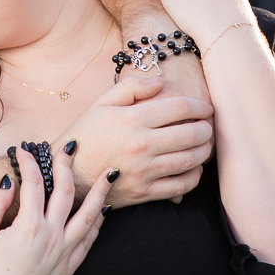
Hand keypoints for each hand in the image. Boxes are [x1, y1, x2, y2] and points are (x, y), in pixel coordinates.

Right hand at [0, 145, 109, 274]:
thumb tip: (9, 182)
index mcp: (28, 226)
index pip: (34, 183)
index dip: (29, 162)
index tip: (25, 150)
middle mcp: (52, 236)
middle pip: (66, 192)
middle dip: (67, 165)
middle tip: (69, 149)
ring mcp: (64, 253)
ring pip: (89, 215)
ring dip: (100, 192)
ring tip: (110, 174)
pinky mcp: (69, 268)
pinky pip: (89, 240)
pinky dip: (98, 222)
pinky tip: (102, 210)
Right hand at [61, 71, 213, 205]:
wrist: (67, 176)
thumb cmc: (85, 135)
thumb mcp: (101, 103)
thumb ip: (131, 87)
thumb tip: (161, 81)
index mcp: (131, 119)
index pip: (180, 107)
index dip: (199, 106)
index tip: (206, 108)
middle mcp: (140, 145)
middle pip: (191, 134)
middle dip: (206, 128)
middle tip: (208, 126)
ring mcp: (143, 171)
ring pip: (190, 160)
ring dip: (204, 151)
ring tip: (205, 145)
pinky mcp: (144, 193)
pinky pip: (181, 186)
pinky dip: (194, 176)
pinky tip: (193, 168)